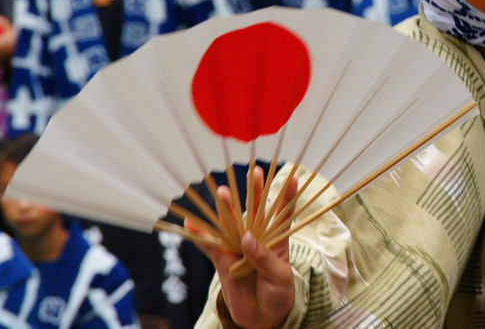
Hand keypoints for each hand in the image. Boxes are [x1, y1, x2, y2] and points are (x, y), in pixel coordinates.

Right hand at [189, 167, 298, 328]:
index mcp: (277, 241)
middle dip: (255, 191)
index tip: (295, 178)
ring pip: (231, 224)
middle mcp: (257, 239)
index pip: (285, 214)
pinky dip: (199, 236)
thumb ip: (264, 258)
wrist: (262, 317)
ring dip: (226, 209)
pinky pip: (209, 246)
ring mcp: (239, 248)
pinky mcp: (223, 260)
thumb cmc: (278, 294)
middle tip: (254, 172)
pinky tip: (189, 223)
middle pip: (256, 211)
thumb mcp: (279, 278)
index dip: (289, 197)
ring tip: (222, 192)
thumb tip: (247, 240)